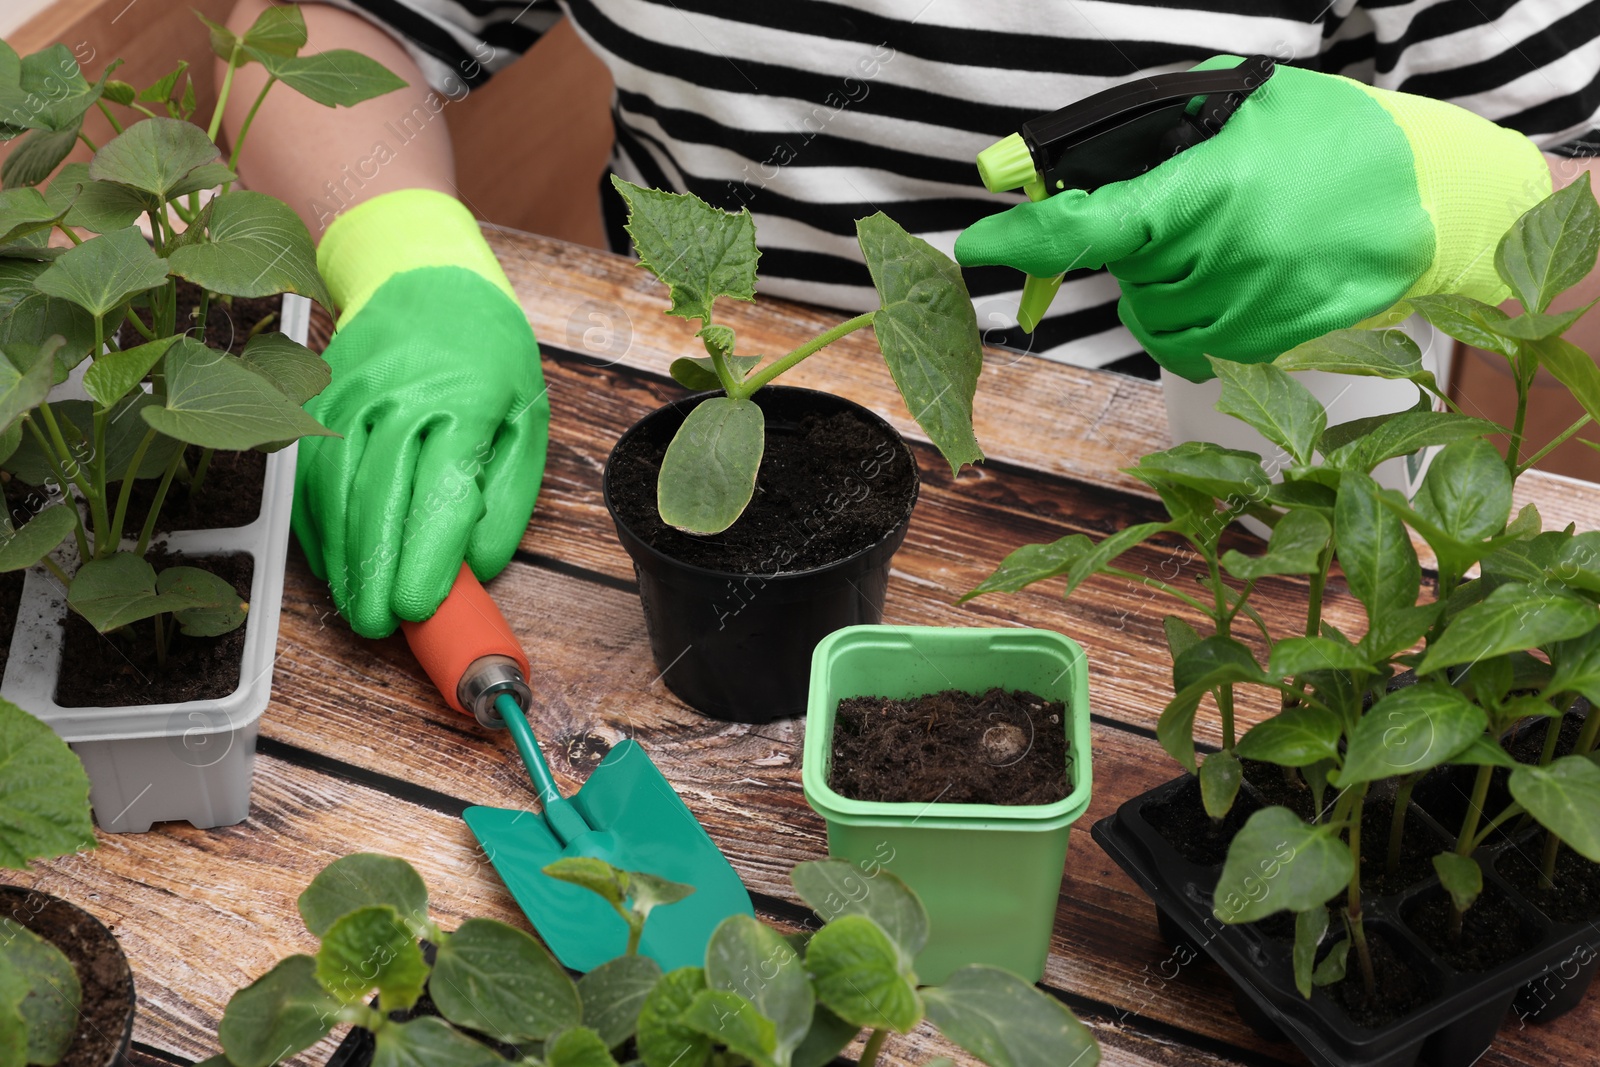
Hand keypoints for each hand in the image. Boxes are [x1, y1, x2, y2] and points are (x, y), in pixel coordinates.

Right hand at [293, 191, 547, 637]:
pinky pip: (307, 476)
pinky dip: (316, 528)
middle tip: (381, 627)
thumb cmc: (486, 355)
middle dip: (376, 572)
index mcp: (464, 401)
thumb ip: (508, 494)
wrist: (421, 276)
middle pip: (378, 497)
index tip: (421, 606)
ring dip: (341, 559)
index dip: (427, 555)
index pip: (441, 489)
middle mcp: (399, 398)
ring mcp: (349, 399)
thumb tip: (478, 567)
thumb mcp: (525, 416)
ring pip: (333, 491)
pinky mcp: (317, 405)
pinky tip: (333, 566)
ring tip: (358, 610)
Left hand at [955, 57, 1551, 380]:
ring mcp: (1252, 308)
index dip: (1024, 240)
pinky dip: (1198, 319)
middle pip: (1125, 278)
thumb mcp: (1239, 107)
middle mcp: (1225, 257)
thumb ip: (1148, 137)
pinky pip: (1198, 348)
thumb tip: (1057, 171)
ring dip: (1162, 290)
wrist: (1432, 193)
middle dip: (1132, 252)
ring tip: (1217, 245)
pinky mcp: (1273, 345)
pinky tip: (1239, 278)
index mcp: (1208, 190)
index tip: (974, 244)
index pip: (1092, 226)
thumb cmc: (1327, 136)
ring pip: (1155, 322)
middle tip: (1179, 215)